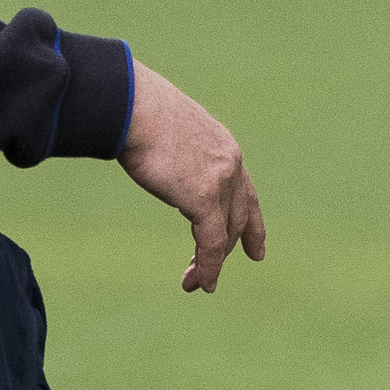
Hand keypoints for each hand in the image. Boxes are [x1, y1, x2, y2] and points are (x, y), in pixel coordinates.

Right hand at [118, 62, 267, 292]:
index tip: (257, 251)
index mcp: (223, 146)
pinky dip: (207, 266)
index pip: (246, 192)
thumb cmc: (136, 109)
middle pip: (237, 217)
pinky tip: (200, 282)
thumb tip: (153, 154)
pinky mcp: (203, 196)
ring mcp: (220, 180)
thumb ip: (171, 149)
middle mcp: (230, 163)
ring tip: (197, 285)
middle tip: (207, 278)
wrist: (132, 104)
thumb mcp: (166, 130)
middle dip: (225, 250)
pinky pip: (211, 242)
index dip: (252, 225)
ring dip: (211, 264)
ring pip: (225, 233)